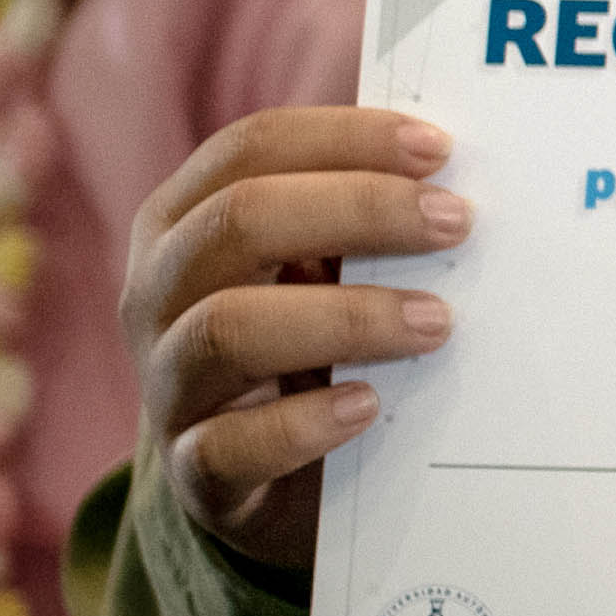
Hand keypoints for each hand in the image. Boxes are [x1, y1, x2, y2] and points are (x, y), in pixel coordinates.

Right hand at [124, 108, 466, 574]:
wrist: (263, 476)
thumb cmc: (306, 342)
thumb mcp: (321, 271)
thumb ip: (362, 222)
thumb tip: (459, 172)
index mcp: (182, 222)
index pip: (250, 150)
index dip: (344, 139)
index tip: (440, 149)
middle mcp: (156, 293)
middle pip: (239, 221)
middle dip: (359, 209)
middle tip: (456, 222)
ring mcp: (168, 384)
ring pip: (228, 327)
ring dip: (346, 316)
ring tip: (436, 322)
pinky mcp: (195, 472)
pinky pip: (228, 446)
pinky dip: (303, 423)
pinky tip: (368, 405)